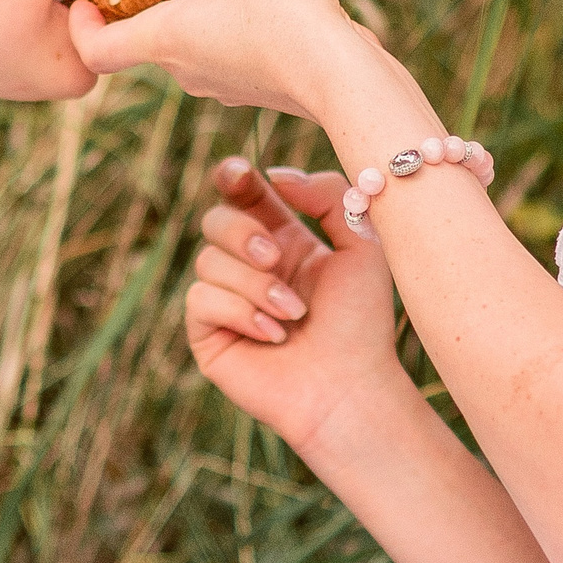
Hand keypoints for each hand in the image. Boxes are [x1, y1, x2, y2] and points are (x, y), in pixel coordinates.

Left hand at [70, 0, 380, 120]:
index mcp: (166, 41)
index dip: (84, 26)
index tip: (85, 1)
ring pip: (207, 33)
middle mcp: (188, 69)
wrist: (343, 79)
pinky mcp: (266, 85)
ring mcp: (228, 83)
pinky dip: (256, 7)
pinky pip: (246, 39)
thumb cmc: (282, 18)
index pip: (98, 51)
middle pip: (155, 34)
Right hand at [185, 157, 412, 453]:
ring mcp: (225, 300)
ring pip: (208, 261)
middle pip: (215, 219)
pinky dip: (240, 311)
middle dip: (243, 233)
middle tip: (277, 258)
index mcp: (283, 241)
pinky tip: (273, 335)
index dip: (234, 177)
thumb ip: (329, 195)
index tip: (241, 175)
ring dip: (256, 285)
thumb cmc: (361, 323)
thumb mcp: (361, 245)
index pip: (244, 195)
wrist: (349, 387)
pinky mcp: (208, 334)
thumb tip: (276, 176)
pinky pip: (200, 299)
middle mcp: (249, 267)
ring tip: (294, 315)